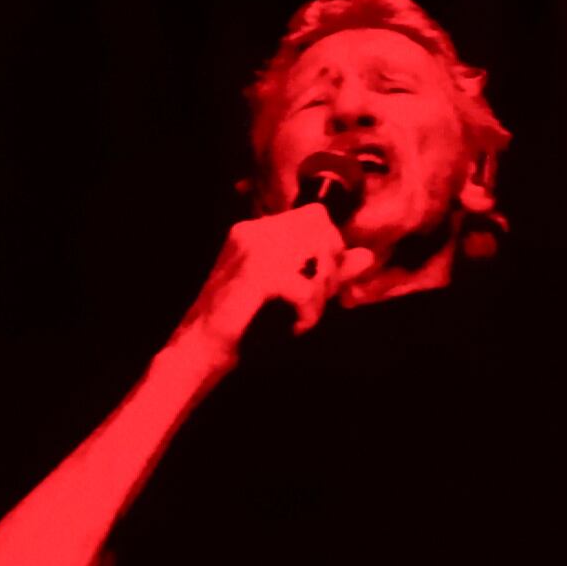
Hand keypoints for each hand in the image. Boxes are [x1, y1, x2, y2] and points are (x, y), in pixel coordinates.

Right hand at [178, 203, 374, 355]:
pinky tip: (293, 329)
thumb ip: (329, 274)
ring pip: (314, 252)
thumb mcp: (297, 296)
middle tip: (313, 303)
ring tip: (301, 317)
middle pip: (319, 227)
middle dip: (328, 268)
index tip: (321, 284)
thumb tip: (366, 255)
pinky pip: (304, 287)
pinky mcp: (255, 274)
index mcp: (258, 230)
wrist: (201, 349)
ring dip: (319, 293)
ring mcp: (252, 248)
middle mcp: (254, 230)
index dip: (330, 248)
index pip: (315, 216)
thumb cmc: (248, 326)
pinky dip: (307, 313)